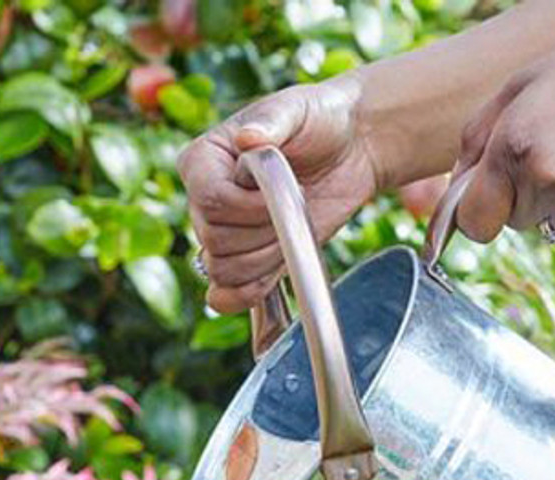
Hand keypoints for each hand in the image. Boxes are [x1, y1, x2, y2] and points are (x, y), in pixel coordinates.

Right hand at [177, 77, 380, 312]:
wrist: (351, 149)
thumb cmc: (319, 119)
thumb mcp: (296, 109)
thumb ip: (270, 121)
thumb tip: (247, 137)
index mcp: (203, 160)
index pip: (208, 201)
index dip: (248, 206)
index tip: (282, 188)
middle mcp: (205, 201)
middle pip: (215, 241)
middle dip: (263, 230)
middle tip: (294, 203)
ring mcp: (226, 234)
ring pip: (225, 270)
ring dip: (266, 257)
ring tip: (293, 224)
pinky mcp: (248, 260)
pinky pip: (227, 295)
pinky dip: (245, 295)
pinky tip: (269, 278)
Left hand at [452, 29, 554, 243]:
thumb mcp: (521, 86)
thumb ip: (475, 140)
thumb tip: (453, 191)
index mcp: (513, 148)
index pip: (473, 222)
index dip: (478, 213)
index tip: (486, 204)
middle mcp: (545, 180)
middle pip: (511, 223)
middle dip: (521, 197)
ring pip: (545, 228)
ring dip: (554, 204)